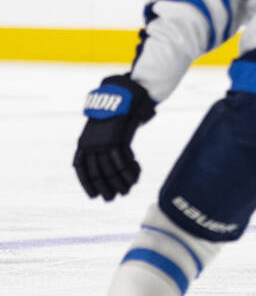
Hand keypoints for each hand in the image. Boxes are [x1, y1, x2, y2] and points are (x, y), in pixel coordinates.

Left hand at [73, 74, 155, 200]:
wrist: (123, 96)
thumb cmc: (116, 113)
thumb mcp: (104, 129)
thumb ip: (104, 145)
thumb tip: (110, 162)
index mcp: (84, 142)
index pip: (81, 167)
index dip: (86, 183)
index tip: (94, 196)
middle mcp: (91, 143)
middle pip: (96, 171)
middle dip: (104, 187)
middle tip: (112, 199)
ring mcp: (104, 141)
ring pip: (110, 168)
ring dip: (119, 182)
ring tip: (126, 192)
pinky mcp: (117, 139)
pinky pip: (123, 160)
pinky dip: (129, 171)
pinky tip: (135, 178)